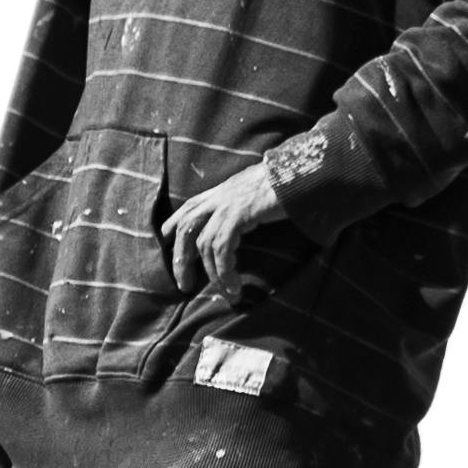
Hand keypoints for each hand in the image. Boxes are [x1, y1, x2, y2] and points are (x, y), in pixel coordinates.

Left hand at [159, 161, 289, 291]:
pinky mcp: (238, 214)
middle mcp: (218, 197)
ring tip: (227, 293)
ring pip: (204, 244)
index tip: (168, 250)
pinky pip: (222, 249)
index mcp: (219, 192)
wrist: (299, 174)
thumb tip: (240, 226)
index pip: (186, 209)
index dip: (172, 229)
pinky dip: (225, 270)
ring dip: (213, 274)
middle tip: (184, 286)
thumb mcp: (253, 194)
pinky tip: (235, 285)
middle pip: (185, 229)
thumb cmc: (282, 186)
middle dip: (181, 260)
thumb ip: (240, 207)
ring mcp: (226, 205)